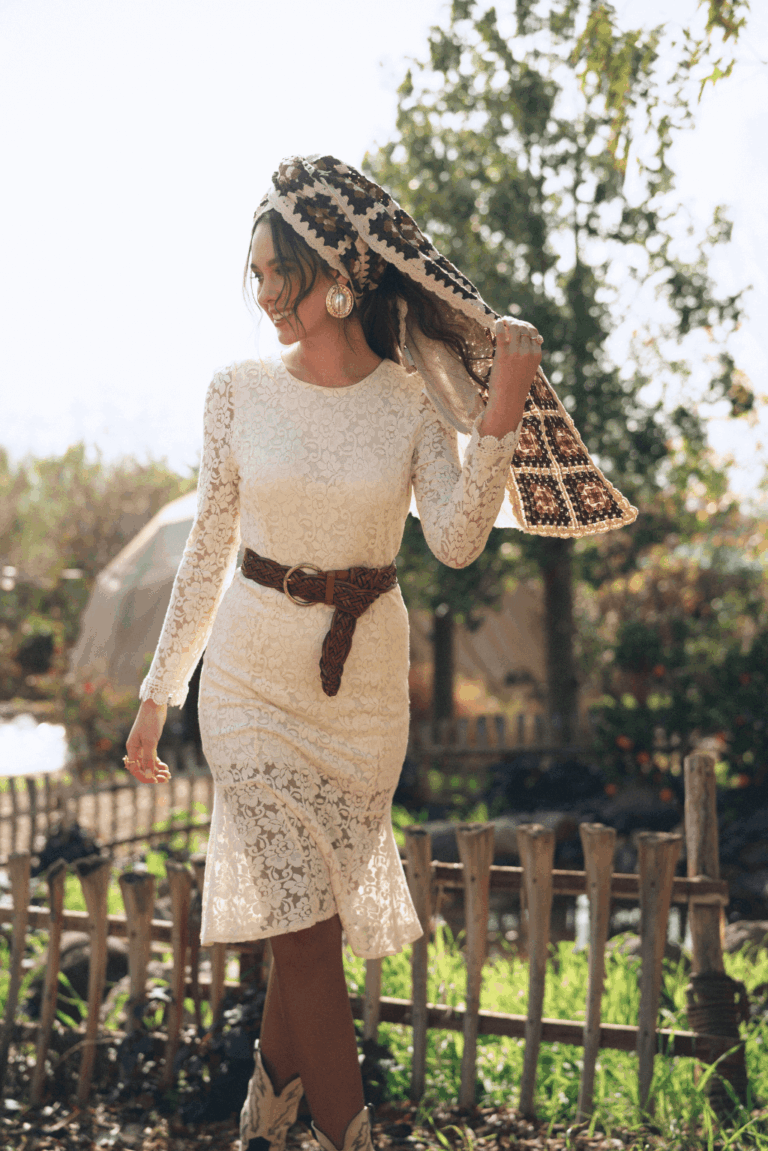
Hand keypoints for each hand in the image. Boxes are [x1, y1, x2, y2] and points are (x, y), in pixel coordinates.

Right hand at [124, 699, 170, 782]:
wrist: (155, 706)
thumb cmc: (150, 721)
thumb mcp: (150, 741)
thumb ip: (148, 758)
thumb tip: (148, 774)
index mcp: (131, 749)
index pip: (135, 769)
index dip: (145, 777)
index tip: (157, 780)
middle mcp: (135, 749)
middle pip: (142, 768)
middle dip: (153, 775)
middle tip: (167, 778)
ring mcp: (142, 746)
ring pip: (148, 763)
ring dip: (157, 770)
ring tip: (168, 774)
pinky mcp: (149, 743)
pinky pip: (152, 757)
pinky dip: (158, 763)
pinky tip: (166, 767)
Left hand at [478, 317, 542, 439]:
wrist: (508, 399)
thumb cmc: (516, 386)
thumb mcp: (529, 369)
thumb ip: (530, 354)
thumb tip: (533, 339)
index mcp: (537, 355)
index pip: (534, 334)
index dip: (526, 327)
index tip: (518, 325)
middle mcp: (528, 351)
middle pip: (524, 328)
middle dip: (517, 322)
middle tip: (509, 322)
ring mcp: (516, 352)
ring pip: (515, 327)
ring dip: (509, 321)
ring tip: (503, 321)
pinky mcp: (504, 353)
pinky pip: (502, 332)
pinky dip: (500, 324)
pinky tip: (497, 323)